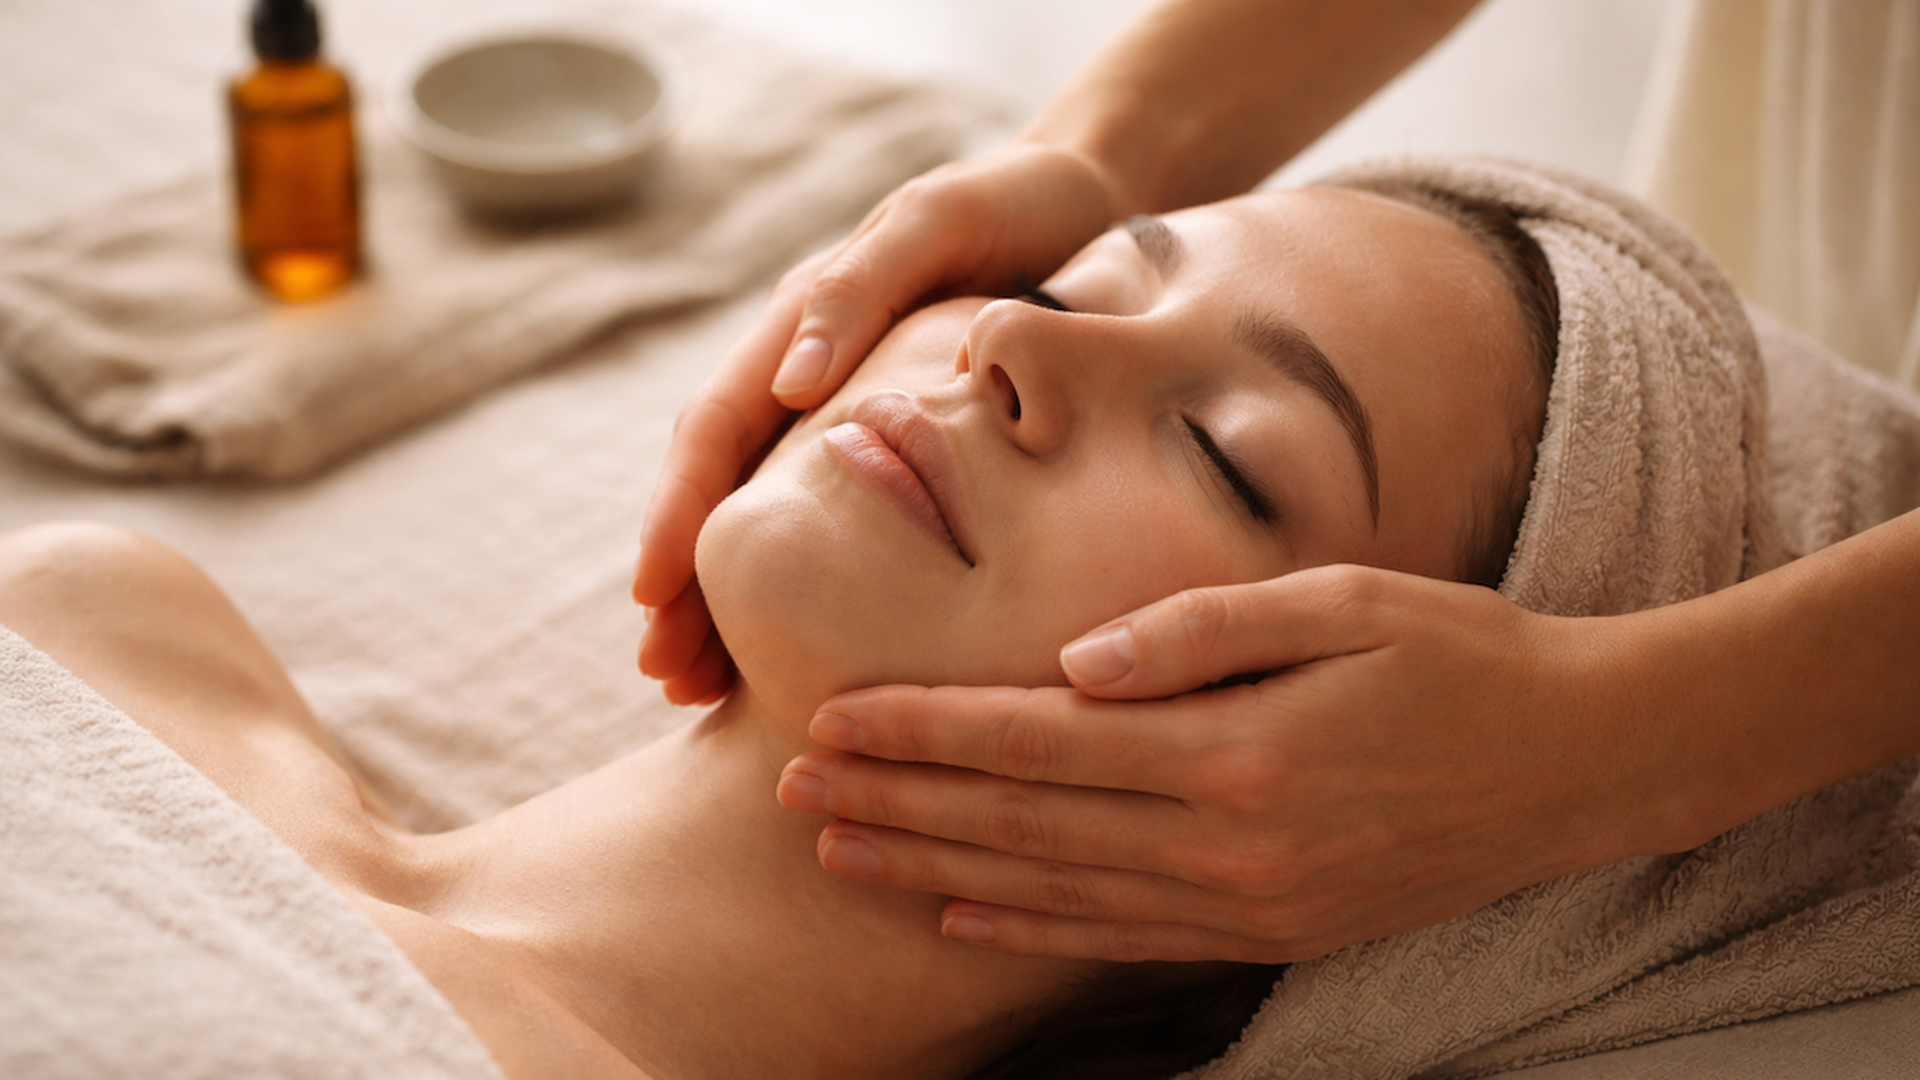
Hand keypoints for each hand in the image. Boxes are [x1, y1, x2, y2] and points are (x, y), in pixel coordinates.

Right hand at [633, 143, 1125, 700]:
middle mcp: (808, 377)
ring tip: (708, 695)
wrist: (1090, 197)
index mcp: (801, 328)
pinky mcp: (906, 447)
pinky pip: (844, 525)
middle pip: (725, 493)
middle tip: (669, 681)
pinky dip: (813, 590)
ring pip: (774, 521)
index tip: (652, 599)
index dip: (677, 514)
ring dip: (732, 606)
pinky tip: (809, 654)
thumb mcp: (935, 223)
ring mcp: (851, 416)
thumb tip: (787, 382)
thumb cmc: (1014, 203)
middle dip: (687, 587)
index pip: (715, 430)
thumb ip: (859, 290)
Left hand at [776, 565, 1672, 962]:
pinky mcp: (1272, 931)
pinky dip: (1031, 930)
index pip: (1034, 739)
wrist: (1582, 764)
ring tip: (840, 851)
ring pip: (1053, 891)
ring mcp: (1249, 903)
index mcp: (1236, 748)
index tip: (829, 719)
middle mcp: (1228, 843)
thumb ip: (1203, 629)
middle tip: (790, 788)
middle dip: (895, 804)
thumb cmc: (1461, 654)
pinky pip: (1121, 939)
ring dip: (936, 870)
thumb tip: (1076, 661)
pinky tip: (962, 914)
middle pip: (1020, 822)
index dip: (923, 731)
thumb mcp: (1345, 600)